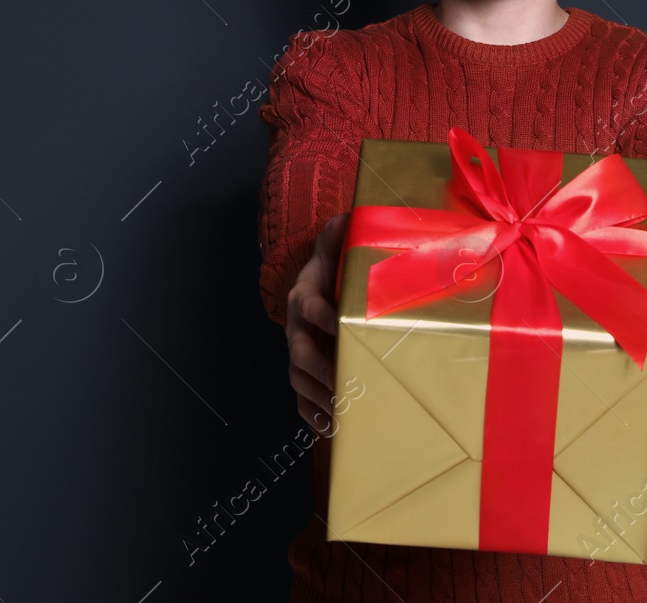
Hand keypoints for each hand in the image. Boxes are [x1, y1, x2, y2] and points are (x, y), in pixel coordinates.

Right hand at [285, 212, 346, 436]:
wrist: (322, 275)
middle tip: (343, 383)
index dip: (323, 316)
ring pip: (299, 377)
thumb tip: (351, 216)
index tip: (340, 325)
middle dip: (320, 370)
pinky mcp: (304, 370)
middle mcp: (296, 325)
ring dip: (318, 396)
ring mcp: (298, 349)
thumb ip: (342, 229)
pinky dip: (311, 415)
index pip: (310, 306)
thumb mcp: (338, 240)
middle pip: (300, 351)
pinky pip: (301, 398)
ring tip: (340, 413)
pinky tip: (328, 429)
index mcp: (304, 294)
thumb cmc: (337, 262)